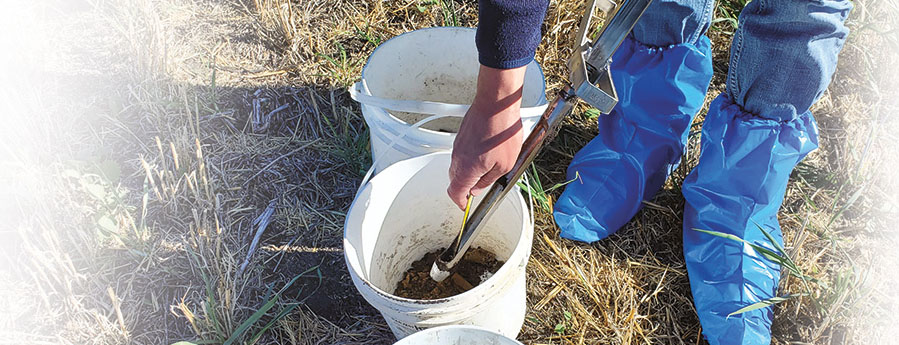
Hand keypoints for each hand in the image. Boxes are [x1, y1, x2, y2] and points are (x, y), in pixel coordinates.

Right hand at [447, 65, 526, 208]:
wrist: (496, 105)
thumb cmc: (501, 131)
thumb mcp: (505, 165)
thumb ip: (488, 180)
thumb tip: (478, 188)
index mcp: (466, 169)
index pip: (455, 193)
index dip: (460, 203)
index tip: (465, 206)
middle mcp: (458, 158)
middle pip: (455, 180)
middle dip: (466, 186)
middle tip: (479, 187)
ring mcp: (458, 145)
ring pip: (459, 165)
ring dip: (469, 170)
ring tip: (488, 166)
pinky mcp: (461, 135)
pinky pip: (463, 152)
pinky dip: (470, 157)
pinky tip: (486, 151)